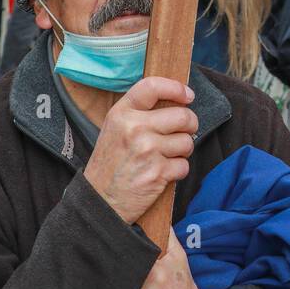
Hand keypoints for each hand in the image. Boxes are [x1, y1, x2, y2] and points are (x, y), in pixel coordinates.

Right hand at [83, 77, 197, 223]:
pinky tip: (164, 172)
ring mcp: (147, 151)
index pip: (152, 87)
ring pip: (187, 141)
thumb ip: (139, 112)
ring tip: (168, 155)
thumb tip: (176, 100)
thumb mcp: (114, 128)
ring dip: (183, 150)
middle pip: (182, 116)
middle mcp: (135, 128)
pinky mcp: (158, 173)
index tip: (187, 95)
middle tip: (183, 130)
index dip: (175, 88)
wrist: (100, 201)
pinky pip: (184, 165)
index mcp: (122, 113)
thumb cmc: (110, 163)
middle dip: (189, 124)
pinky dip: (178, 170)